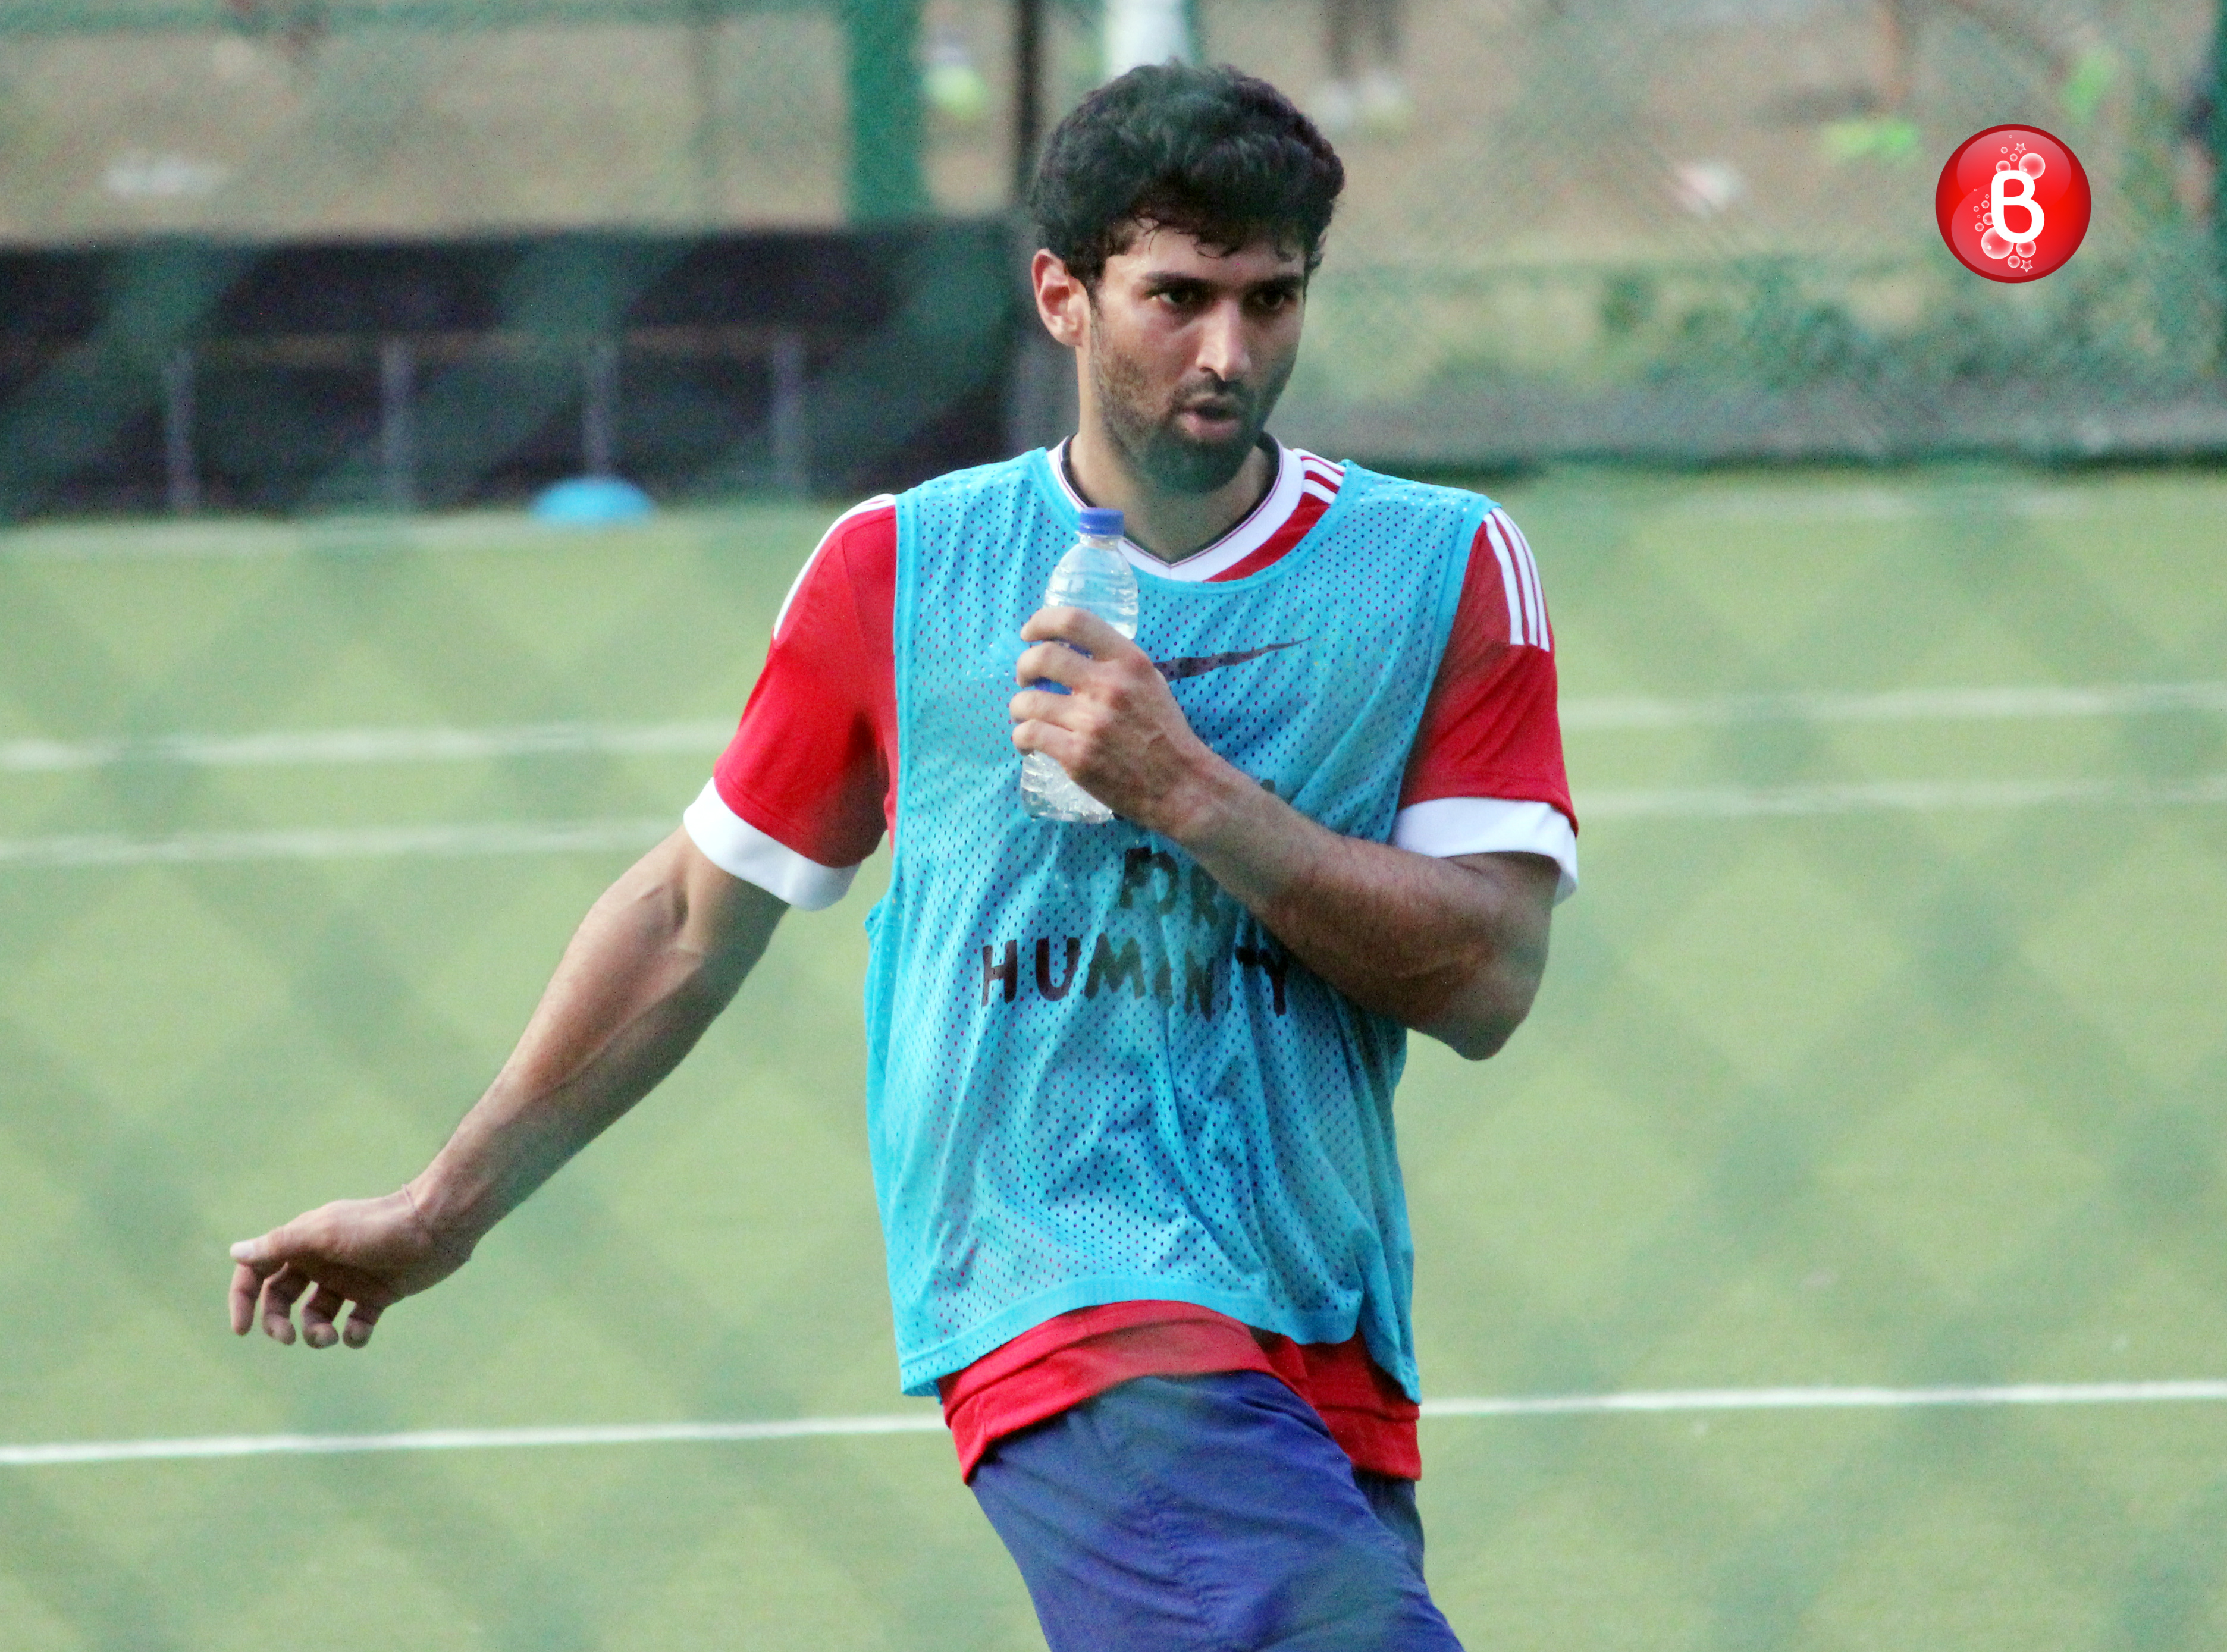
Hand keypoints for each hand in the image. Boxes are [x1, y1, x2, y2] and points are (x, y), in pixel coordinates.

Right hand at [228, 1187, 471, 1348]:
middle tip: (288, 1338)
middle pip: (282, 1300)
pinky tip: (357, 1332)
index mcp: (303, 1243)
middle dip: (277, 1324)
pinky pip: (355, 1325)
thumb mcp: (324, 1234)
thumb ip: (280, 1245)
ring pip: (316, 1316)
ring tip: (329, 1337)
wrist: (436, 1226)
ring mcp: (350, 1280)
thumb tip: (235, 1251)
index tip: (242, 1328)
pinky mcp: (378, 1295)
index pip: (258, 1271)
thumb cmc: (378, 1225)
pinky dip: (352, 1336)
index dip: (244, 1298)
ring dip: (315, 1334)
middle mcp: (322, 1262)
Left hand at [1010, 606, 1224, 836]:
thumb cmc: (1166, 734)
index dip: (1042, 622)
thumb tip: (1072, 651)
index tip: (1030, 634)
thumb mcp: (1152, 684)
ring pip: (1027, 701)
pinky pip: (1029, 734)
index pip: (1074, 621)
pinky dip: (1021, 738)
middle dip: (1023, 667)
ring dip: (1018, 707)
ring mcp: (1091, 722)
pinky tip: (1028, 743)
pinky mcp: (1077, 756)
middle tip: (1024, 679)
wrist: (1181, 786)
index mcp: (1128, 662)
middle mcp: (1108, 686)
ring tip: (1025, 716)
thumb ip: (1116, 665)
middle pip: (1042, 657)